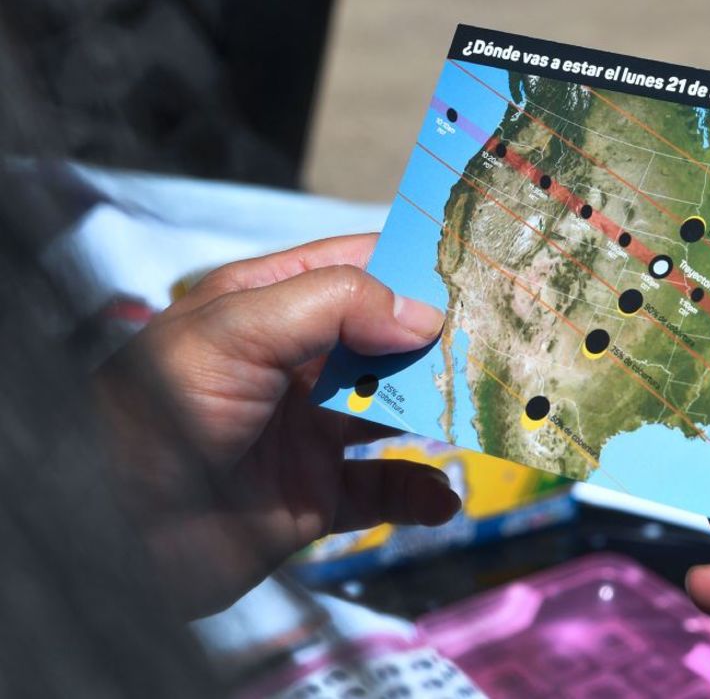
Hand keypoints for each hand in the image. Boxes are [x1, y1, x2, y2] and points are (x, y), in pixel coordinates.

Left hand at [98, 234, 459, 615]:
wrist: (116, 533)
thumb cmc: (158, 413)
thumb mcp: (237, 331)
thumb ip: (333, 306)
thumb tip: (424, 311)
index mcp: (269, 306)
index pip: (357, 269)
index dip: (415, 266)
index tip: (481, 267)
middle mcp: (295, 365)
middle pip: (387, 343)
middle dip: (442, 344)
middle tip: (503, 345)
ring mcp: (308, 432)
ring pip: (395, 414)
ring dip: (440, 416)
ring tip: (489, 415)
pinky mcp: (315, 497)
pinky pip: (383, 490)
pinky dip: (418, 494)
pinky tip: (441, 498)